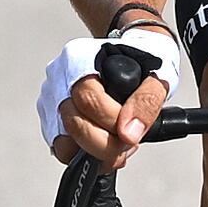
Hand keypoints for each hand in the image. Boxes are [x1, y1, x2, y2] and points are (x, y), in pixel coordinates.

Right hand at [40, 23, 178, 163]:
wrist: (130, 55)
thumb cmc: (140, 61)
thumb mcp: (156, 75)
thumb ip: (146, 103)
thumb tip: (129, 134)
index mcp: (80, 59)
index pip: (89, 100)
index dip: (113, 122)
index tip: (132, 132)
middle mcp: (60, 78)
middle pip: (73, 123)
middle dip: (104, 144)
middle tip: (126, 143)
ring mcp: (51, 98)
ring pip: (64, 141)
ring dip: (94, 150)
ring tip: (116, 143)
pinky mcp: (50, 118)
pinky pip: (62, 146)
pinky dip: (84, 151)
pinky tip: (103, 141)